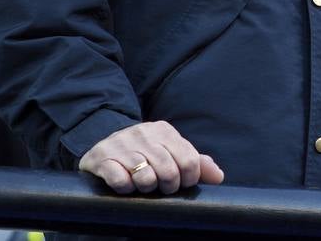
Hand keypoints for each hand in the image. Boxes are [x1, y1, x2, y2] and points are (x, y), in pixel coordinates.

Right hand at [78, 120, 223, 194]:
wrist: (103, 146)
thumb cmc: (144, 153)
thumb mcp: (170, 152)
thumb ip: (195, 162)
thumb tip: (218, 176)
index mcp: (164, 131)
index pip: (189, 160)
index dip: (188, 180)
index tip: (182, 185)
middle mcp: (143, 133)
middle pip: (169, 171)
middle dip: (168, 186)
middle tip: (162, 188)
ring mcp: (121, 144)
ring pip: (145, 177)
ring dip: (146, 188)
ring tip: (143, 185)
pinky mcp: (101, 157)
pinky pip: (120, 180)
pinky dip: (125, 189)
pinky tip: (125, 185)